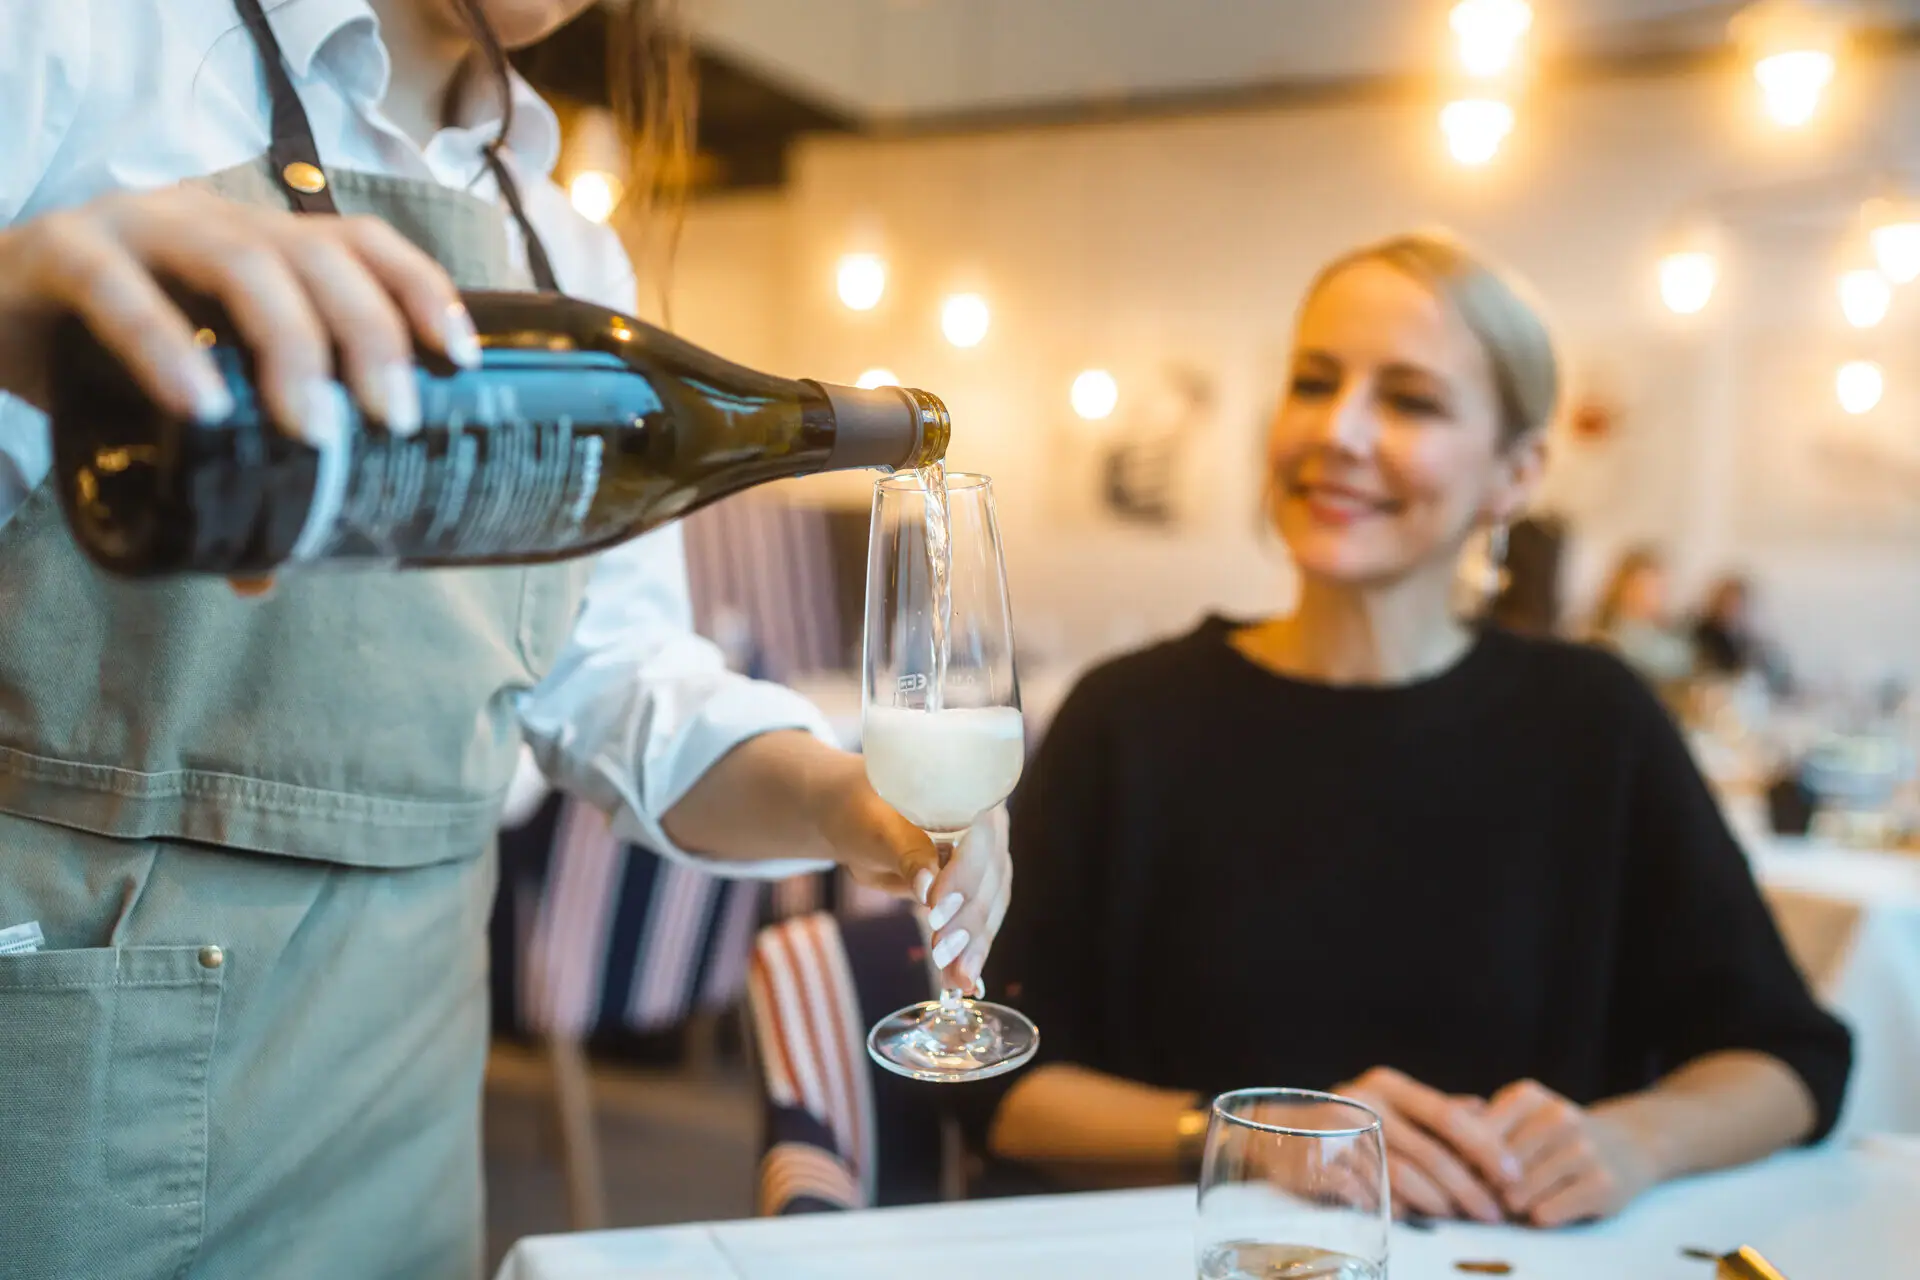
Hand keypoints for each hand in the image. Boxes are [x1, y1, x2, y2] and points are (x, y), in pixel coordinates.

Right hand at [0, 184, 476, 433]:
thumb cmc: (90, 356)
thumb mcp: (180, 398)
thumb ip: (225, 468)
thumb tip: (268, 574)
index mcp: (256, 245)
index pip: (362, 243)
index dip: (422, 289)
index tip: (461, 359)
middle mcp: (208, 220)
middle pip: (317, 255)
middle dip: (370, 334)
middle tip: (392, 420)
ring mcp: (136, 227)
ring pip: (242, 259)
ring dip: (291, 343)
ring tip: (313, 428)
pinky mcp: (61, 251)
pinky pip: (120, 289)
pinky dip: (165, 348)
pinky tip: (199, 407)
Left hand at [809, 764, 1011, 993]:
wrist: (854, 823)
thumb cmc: (863, 812)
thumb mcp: (877, 827)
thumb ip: (906, 852)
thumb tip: (927, 886)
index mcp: (972, 797)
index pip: (980, 841)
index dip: (963, 876)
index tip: (935, 907)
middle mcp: (988, 830)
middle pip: (990, 881)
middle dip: (967, 922)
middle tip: (941, 953)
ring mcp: (984, 863)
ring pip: (990, 908)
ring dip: (973, 947)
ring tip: (957, 980)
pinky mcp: (974, 893)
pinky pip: (978, 925)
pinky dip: (969, 954)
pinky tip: (961, 982)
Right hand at [1336, 1067, 1516, 1224]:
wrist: (1277, 1130)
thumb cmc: (1348, 1119)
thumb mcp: (1390, 1102)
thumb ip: (1436, 1109)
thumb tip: (1486, 1110)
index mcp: (1388, 1086)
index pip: (1447, 1115)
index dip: (1485, 1148)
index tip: (1513, 1175)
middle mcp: (1364, 1104)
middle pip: (1430, 1153)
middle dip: (1469, 1189)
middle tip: (1493, 1213)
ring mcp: (1339, 1135)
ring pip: (1403, 1178)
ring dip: (1436, 1203)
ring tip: (1456, 1217)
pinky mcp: (1320, 1165)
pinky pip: (1370, 1195)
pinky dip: (1395, 1209)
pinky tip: (1410, 1216)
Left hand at [1483, 1080, 1658, 1226]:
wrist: (1627, 1145)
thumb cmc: (1555, 1138)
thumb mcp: (1520, 1119)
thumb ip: (1481, 1134)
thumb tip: (1457, 1170)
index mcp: (1529, 1096)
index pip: (1474, 1136)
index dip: (1467, 1161)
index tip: (1471, 1170)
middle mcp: (1558, 1117)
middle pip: (1494, 1169)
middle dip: (1489, 1187)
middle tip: (1498, 1192)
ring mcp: (1584, 1150)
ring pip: (1517, 1195)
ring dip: (1514, 1206)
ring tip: (1522, 1200)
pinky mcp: (1603, 1185)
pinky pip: (1545, 1214)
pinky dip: (1539, 1217)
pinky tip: (1549, 1207)